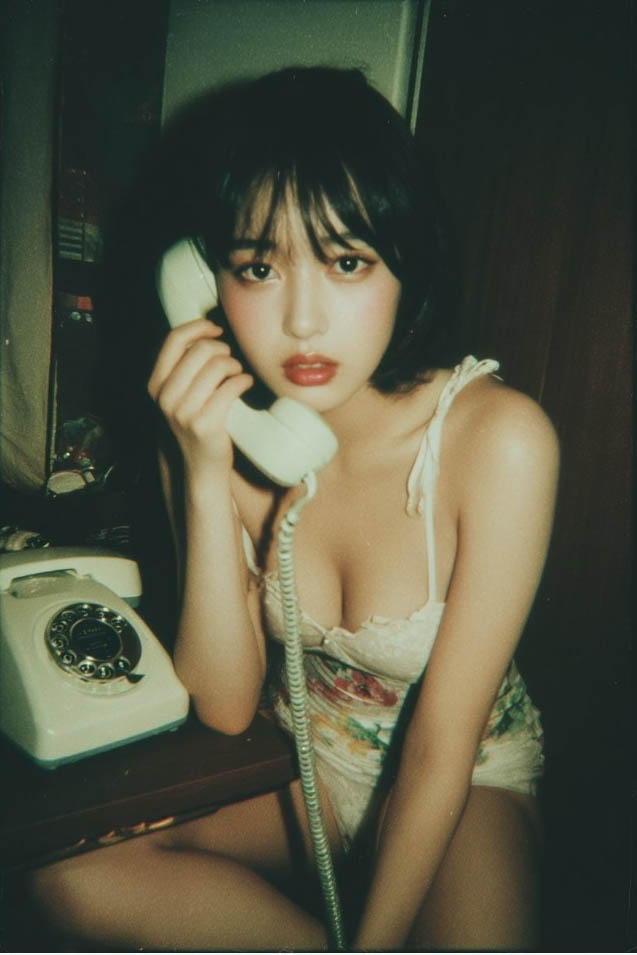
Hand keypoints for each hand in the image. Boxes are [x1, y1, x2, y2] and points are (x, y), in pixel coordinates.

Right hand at [147, 319, 252, 475]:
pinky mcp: (206, 423)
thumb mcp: (178, 395)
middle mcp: (166, 397)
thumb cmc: (196, 422)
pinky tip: (245, 384)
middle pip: (200, 349)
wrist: (201, 465)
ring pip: (218, 365)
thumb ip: (183, 367)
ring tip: (238, 374)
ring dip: (235, 366)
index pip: (174, 339)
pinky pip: (232, 386)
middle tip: (230, 362)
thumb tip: (205, 331)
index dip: (198, 327)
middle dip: (222, 350)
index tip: (216, 328)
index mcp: (156, 384)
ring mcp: (184, 412)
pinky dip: (244, 380)